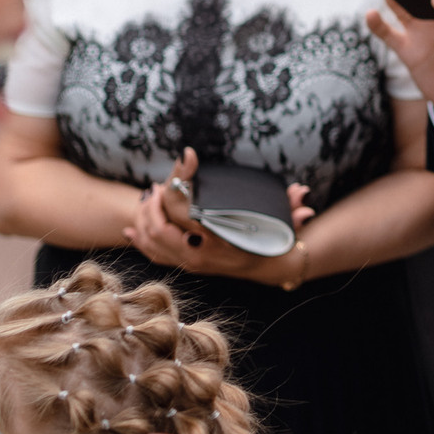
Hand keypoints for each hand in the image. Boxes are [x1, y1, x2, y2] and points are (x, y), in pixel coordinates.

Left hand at [125, 148, 318, 281]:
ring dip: (144, 218)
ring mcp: (191, 263)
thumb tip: (302, 193)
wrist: (270, 269)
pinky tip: (131, 228)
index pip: (185, 212)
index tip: (182, 165)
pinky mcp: (186, 266)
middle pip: (160, 228)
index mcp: (220, 242)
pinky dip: (140, 242)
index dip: (178, 184)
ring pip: (152, 243)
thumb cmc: (274, 240)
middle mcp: (202, 255)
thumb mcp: (282, 222)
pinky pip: (154, 256)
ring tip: (149, 197)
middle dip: (153, 203)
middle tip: (157, 185)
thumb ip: (291, 209)